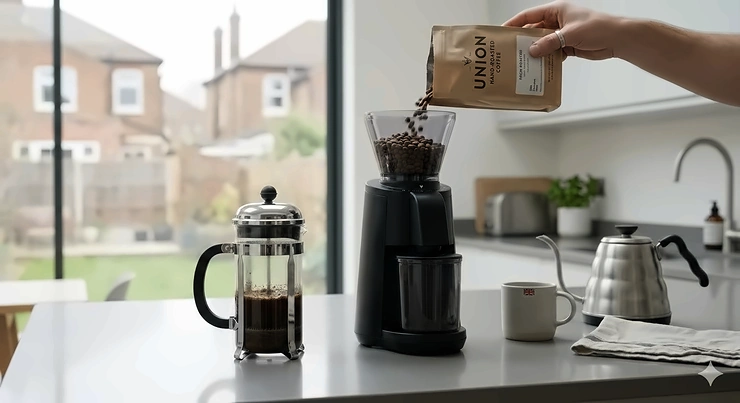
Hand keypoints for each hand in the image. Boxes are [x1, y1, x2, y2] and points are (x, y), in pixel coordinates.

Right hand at [502, 0, 622, 59]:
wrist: (618, 39)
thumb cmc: (598, 28)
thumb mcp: (570, 34)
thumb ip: (549, 42)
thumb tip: (532, 51)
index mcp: (556, 10)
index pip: (529, 15)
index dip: (515, 23)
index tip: (502, 32)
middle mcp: (557, 21)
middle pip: (534, 30)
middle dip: (523, 40)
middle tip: (510, 51)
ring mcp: (562, 34)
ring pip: (542, 43)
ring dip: (535, 52)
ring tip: (522, 61)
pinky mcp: (567, 46)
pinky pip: (551, 53)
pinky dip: (546, 59)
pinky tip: (539, 67)